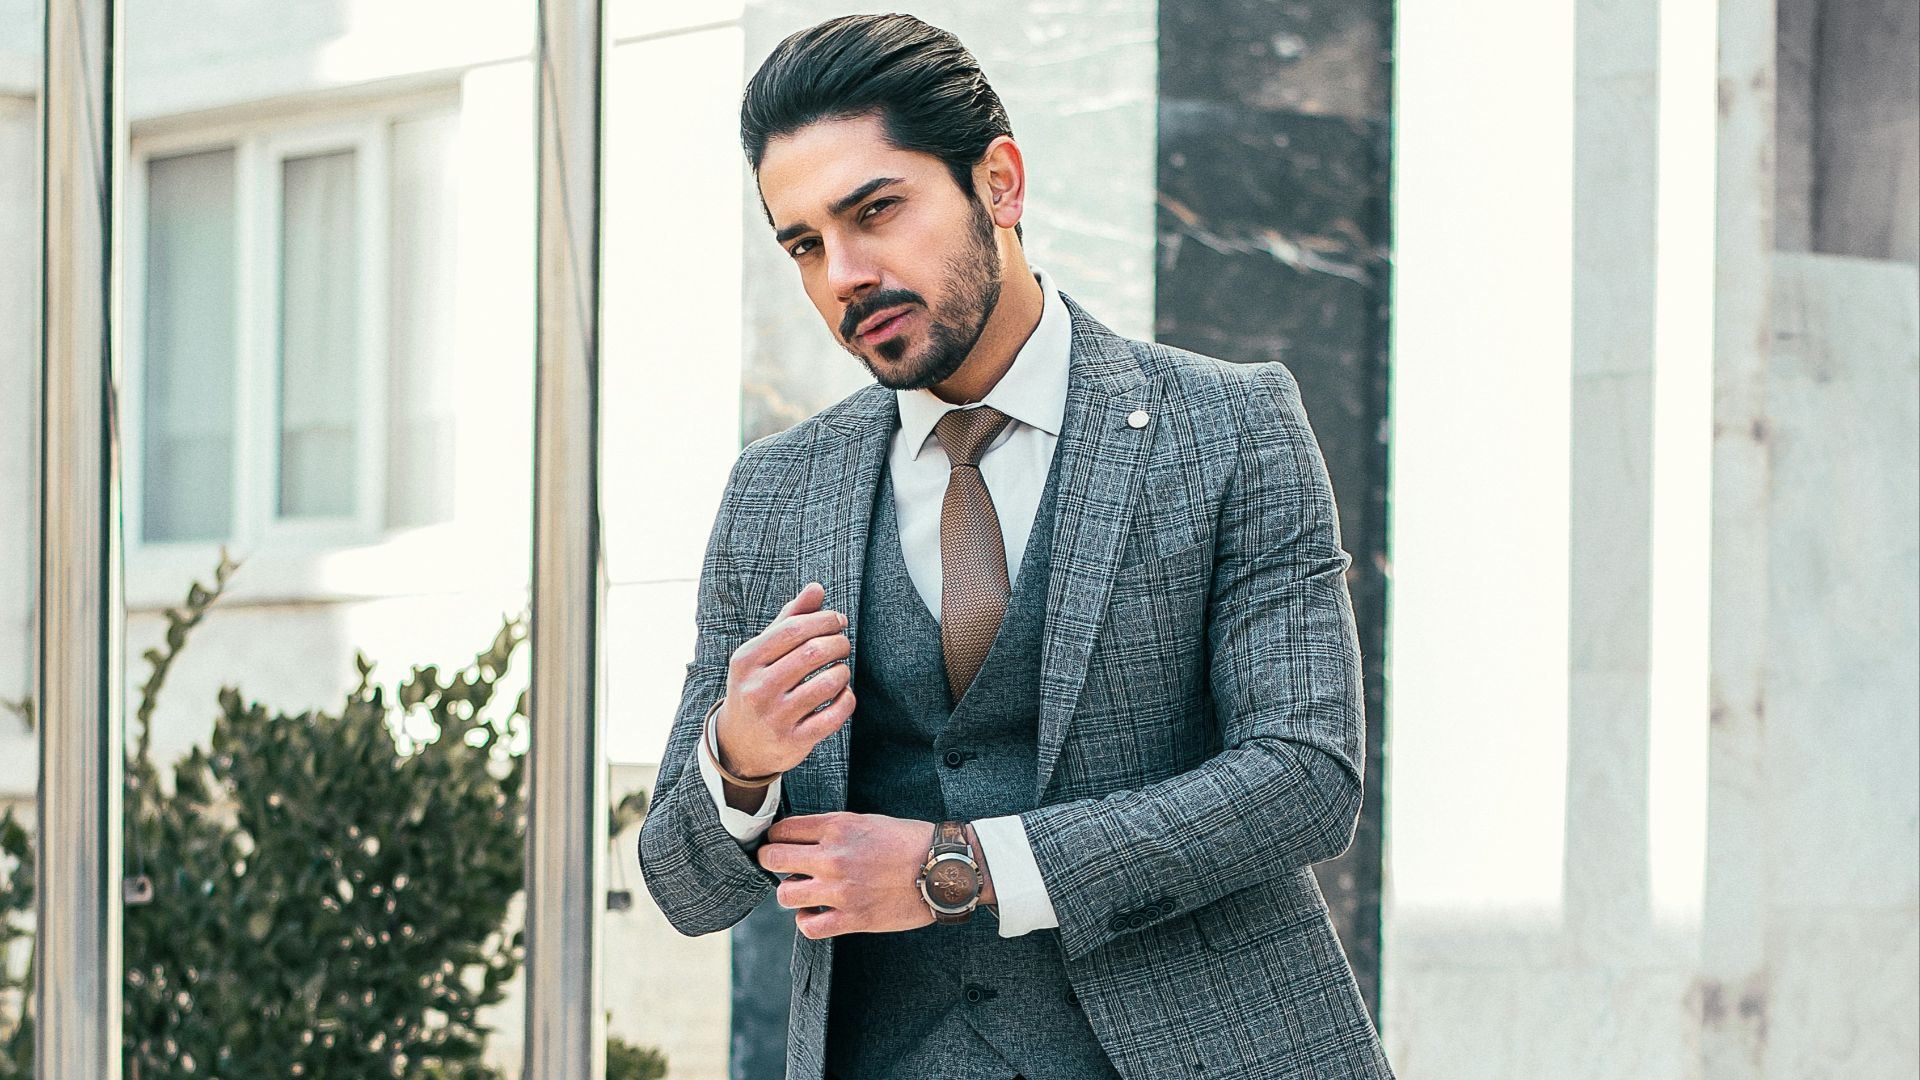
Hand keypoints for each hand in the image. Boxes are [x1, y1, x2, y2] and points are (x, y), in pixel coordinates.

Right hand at [716, 582, 854, 780]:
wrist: (739, 743)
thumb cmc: (758, 685)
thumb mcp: (763, 652)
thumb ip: (789, 619)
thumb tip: (816, 588)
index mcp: (747, 660)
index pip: (794, 629)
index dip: (824, 620)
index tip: (838, 621)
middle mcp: (757, 689)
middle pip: (812, 653)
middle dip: (838, 643)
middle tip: (843, 644)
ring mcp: (775, 717)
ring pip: (827, 684)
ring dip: (843, 671)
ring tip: (840, 669)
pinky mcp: (793, 741)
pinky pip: (834, 716)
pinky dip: (847, 700)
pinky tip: (843, 694)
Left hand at [757, 813, 951, 938]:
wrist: (943, 869)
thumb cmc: (910, 842)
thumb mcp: (868, 821)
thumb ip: (834, 828)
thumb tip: (804, 838)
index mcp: (837, 827)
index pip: (782, 830)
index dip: (776, 838)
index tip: (780, 844)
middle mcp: (833, 857)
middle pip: (773, 858)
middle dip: (771, 861)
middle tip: (779, 866)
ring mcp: (840, 890)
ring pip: (785, 895)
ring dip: (790, 893)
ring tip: (802, 892)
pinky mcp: (852, 919)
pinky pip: (808, 927)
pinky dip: (805, 921)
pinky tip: (814, 914)